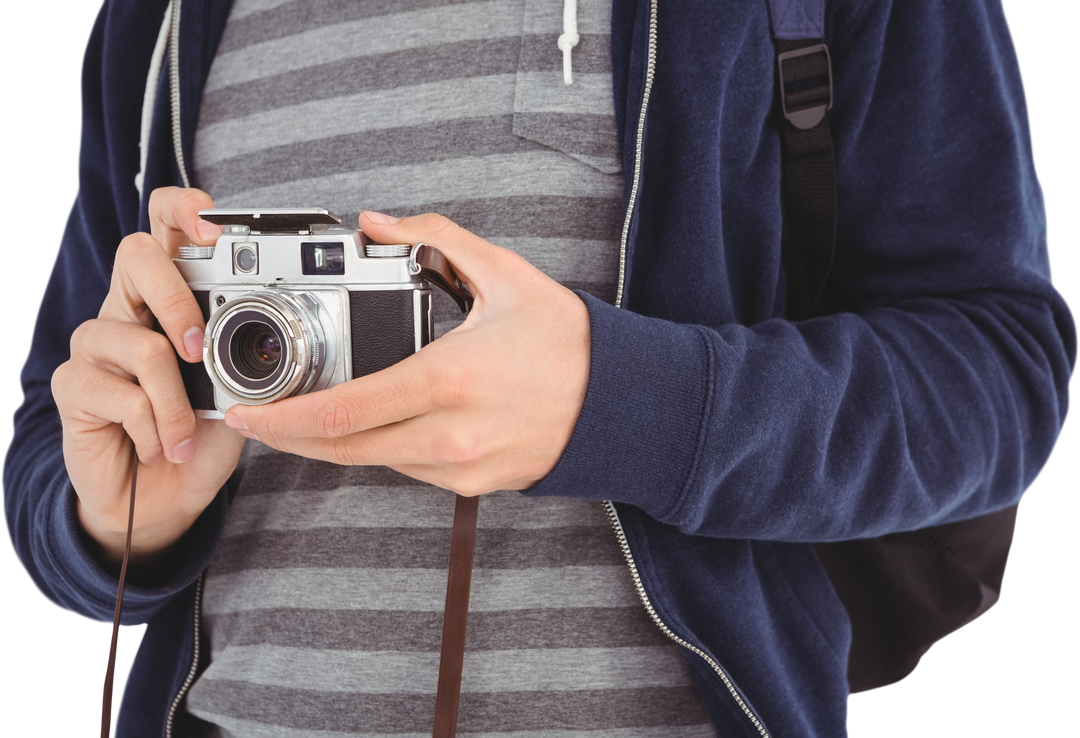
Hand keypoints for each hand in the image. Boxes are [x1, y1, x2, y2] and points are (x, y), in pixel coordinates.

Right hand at [52, 187, 245, 567]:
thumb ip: (254, 353)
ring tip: (186, 436)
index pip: (165, 224)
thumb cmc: (204, 434)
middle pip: (135, 254)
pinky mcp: (73, 385)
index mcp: (171, 295)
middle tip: (200, 350)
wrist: (165, 498)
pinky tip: (161, 446)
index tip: (216, 228)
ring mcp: (96, 344)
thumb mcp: (243, 390)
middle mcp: (129, 306)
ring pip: (143, 346)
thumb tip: (285, 333)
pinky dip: (156, 430)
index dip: (183, 209)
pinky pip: (123, 396)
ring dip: (177, 404)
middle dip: (177, 299)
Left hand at [225, 212, 590, 495]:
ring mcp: (461, 466)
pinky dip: (379, 448)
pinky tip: (371, 424)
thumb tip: (378, 223)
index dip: (283, 419)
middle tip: (253, 422)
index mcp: (448, 379)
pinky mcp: (474, 484)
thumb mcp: (505, 274)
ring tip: (304, 416)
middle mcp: (449, 434)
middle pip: (342, 448)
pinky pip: (409, 469)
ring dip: (332, 442)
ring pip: (373, 461)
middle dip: (288, 438)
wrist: (625, 402)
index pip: (343, 410)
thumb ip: (435, 240)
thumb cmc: (570, 341)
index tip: (247, 414)